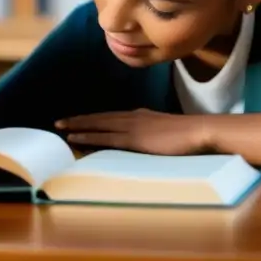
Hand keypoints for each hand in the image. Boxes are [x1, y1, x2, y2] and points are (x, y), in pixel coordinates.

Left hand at [56, 109, 211, 155]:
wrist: (200, 132)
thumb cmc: (191, 137)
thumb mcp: (169, 134)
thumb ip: (157, 136)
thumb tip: (151, 144)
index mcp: (142, 116)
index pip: (112, 117)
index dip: (95, 119)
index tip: (79, 121)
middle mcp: (134, 117)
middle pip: (100, 118)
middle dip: (80, 120)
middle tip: (59, 121)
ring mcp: (132, 127)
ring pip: (98, 124)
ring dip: (78, 126)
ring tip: (60, 127)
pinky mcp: (133, 139)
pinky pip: (104, 137)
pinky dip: (87, 137)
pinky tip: (74, 139)